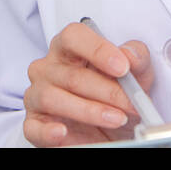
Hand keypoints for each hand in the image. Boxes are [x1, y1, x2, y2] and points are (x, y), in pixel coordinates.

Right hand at [23, 21, 154, 146]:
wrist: (111, 132)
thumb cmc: (116, 96)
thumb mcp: (136, 75)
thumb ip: (137, 59)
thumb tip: (129, 55)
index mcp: (68, 49)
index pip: (73, 36)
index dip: (98, 49)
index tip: (122, 68)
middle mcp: (48, 68)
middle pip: (72, 75)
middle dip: (107, 91)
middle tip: (131, 104)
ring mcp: (37, 95)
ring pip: (52, 98)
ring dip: (89, 111)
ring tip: (116, 119)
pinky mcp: (34, 124)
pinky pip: (34, 127)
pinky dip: (47, 131)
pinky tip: (62, 132)